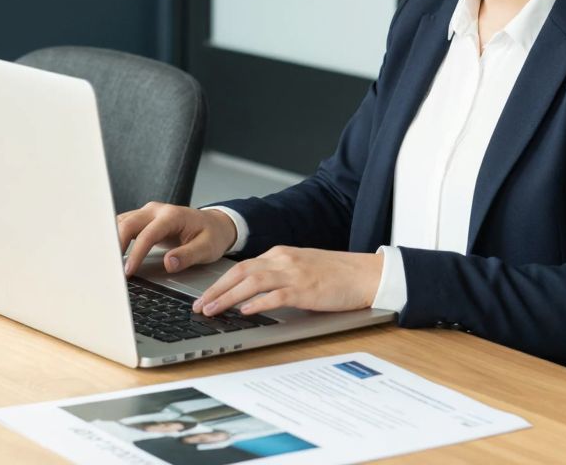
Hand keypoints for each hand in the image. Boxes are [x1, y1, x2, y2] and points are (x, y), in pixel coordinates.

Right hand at [117, 202, 237, 276]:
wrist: (215, 225)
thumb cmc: (212, 235)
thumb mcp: (207, 248)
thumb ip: (188, 255)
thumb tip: (169, 263)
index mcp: (173, 215)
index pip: (148, 234)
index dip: (136, 253)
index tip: (128, 271)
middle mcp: (157, 210)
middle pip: (128, 223)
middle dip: (116, 245)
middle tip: (109, 268)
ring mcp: (148, 213)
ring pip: (122, 222)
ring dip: (112, 241)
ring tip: (105, 262)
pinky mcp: (143, 219)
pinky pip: (124, 225)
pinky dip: (114, 237)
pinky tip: (110, 253)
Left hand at [192, 246, 382, 316]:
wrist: (367, 274)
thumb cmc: (338, 275)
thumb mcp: (302, 269)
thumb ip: (280, 277)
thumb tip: (255, 295)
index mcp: (281, 254)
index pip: (242, 266)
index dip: (220, 282)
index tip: (204, 295)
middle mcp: (283, 260)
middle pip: (240, 272)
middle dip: (216, 289)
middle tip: (199, 305)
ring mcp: (294, 273)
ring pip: (252, 281)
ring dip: (228, 297)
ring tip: (212, 310)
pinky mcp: (306, 289)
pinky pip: (276, 295)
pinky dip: (257, 303)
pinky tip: (244, 311)